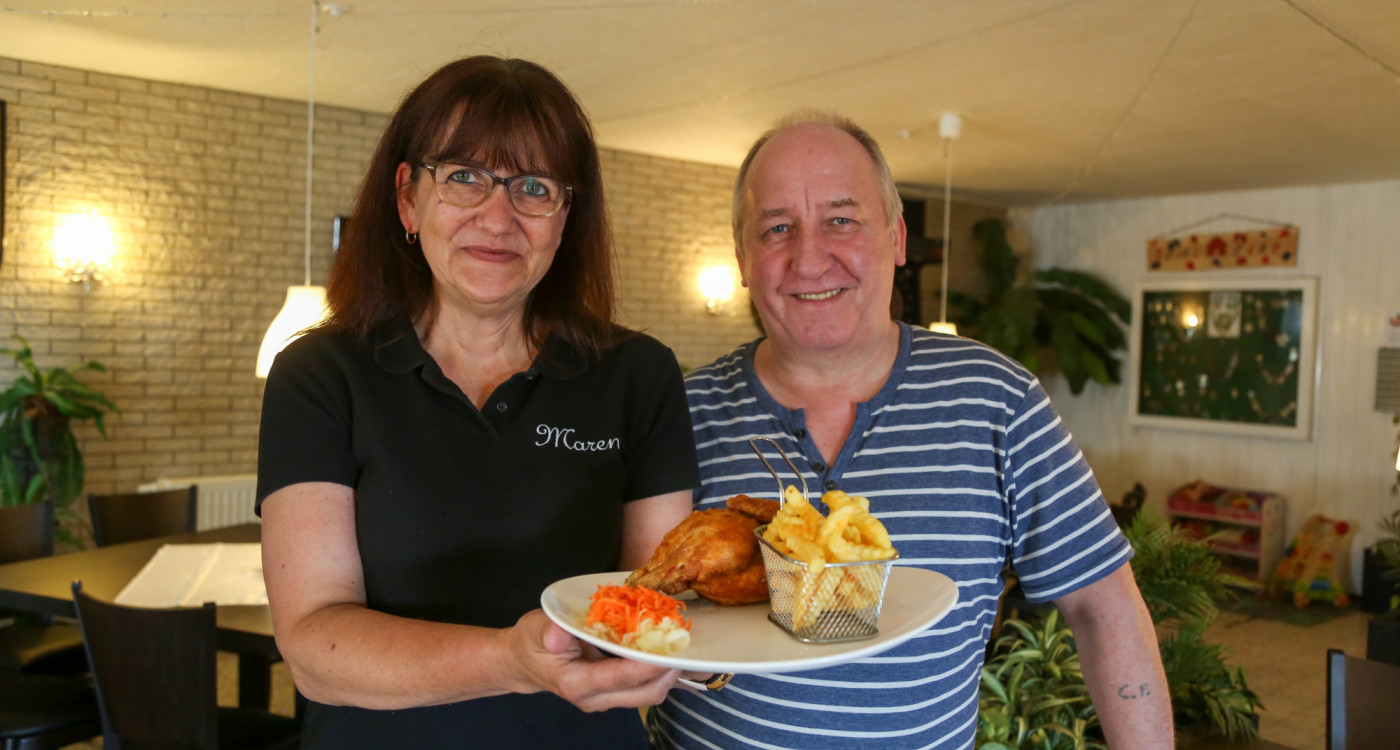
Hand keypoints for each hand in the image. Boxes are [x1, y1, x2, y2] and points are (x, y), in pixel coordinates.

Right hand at [507, 609, 680, 711]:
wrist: (525, 662)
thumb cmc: (531, 643)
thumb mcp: (534, 629)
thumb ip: (548, 631)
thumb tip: (559, 635)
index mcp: (576, 684)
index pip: (619, 678)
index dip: (647, 666)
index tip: (670, 651)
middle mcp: (595, 698)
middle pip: (644, 694)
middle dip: (669, 672)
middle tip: (685, 645)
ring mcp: (606, 699)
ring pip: (649, 693)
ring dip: (668, 671)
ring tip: (681, 644)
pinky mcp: (615, 693)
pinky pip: (644, 686)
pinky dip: (659, 669)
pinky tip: (667, 648)